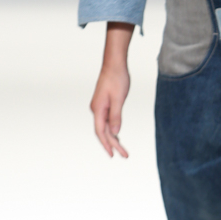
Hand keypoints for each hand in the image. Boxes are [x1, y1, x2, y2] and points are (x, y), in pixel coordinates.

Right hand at [90, 22, 133, 157]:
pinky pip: (108, 121)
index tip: (113, 154)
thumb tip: (115, 133)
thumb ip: (116, 116)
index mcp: (98, 109)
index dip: (106, 144)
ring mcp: (100, 107)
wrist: (114, 64)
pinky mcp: (104, 104)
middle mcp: (96, 110)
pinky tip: (118, 135)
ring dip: (114, 138)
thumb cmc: (116, 79)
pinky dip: (113, 129)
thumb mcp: (118, 98)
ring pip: (106, 127)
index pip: (101, 132)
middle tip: (124, 155)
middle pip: (103, 132)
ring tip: (123, 150)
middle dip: (113, 144)